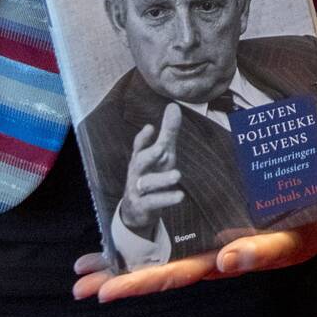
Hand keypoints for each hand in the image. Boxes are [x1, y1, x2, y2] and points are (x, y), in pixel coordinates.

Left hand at [71, 213, 316, 302]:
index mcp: (226, 256)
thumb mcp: (293, 235)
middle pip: (158, 268)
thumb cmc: (309, 216)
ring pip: (159, 250)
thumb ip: (265, 249)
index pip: (177, 272)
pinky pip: (170, 228)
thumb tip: (229, 261)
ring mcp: (207, 236)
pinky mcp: (209, 219)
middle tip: (81, 287)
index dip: (142, 281)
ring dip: (122, 260)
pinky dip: (142, 237)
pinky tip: (113, 245)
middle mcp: (210, 251)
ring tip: (83, 269)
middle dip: (120, 278)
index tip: (109, 291)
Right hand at [118, 103, 186, 237]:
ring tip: (177, 175)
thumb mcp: (162, 154)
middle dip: (149, 155)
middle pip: (139, 162)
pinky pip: (153, 202)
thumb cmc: (152, 174)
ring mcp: (137, 190)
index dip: (142, 138)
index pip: (138, 146)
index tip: (149, 128)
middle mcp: (137, 172)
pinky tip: (180, 195)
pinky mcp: (142, 206)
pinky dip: (166, 198)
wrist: (136, 210)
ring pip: (147, 183)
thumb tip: (174, 106)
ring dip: (162, 179)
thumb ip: (168, 132)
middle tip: (162, 149)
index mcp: (140, 158)